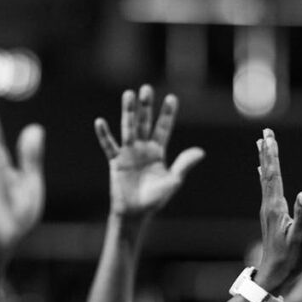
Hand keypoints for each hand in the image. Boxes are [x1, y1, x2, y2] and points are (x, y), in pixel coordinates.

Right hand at [94, 85, 203, 218]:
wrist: (136, 213)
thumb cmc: (155, 199)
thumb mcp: (173, 181)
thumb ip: (184, 164)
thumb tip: (201, 151)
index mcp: (158, 151)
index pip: (163, 128)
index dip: (167, 114)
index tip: (172, 98)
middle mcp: (143, 148)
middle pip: (145, 123)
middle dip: (146, 106)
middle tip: (146, 88)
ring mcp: (128, 153)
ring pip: (129, 128)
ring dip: (128, 112)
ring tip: (128, 94)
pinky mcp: (116, 162)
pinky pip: (109, 146)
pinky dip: (104, 134)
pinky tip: (100, 121)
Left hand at [255, 128, 301, 290]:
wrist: (274, 276)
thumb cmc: (290, 259)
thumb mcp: (300, 237)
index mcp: (276, 207)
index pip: (274, 174)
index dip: (272, 154)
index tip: (269, 136)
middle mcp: (269, 205)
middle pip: (267, 172)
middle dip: (267, 151)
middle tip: (265, 132)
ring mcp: (268, 210)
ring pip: (266, 179)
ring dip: (265, 160)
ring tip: (262, 145)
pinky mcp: (270, 216)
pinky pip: (267, 189)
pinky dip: (266, 176)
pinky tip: (262, 173)